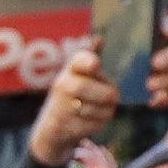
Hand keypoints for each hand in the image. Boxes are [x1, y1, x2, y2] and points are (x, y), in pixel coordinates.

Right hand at [29, 42, 116, 166]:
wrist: (52, 128)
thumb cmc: (73, 94)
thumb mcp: (81, 74)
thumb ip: (91, 57)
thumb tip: (98, 39)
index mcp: (71, 68)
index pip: (78, 61)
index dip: (87, 62)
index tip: (96, 64)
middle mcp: (62, 85)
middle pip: (86, 87)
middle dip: (106, 93)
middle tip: (115, 97)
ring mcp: (62, 107)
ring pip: (95, 108)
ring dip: (106, 110)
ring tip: (100, 109)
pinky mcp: (66, 127)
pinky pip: (94, 124)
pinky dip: (99, 123)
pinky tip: (91, 121)